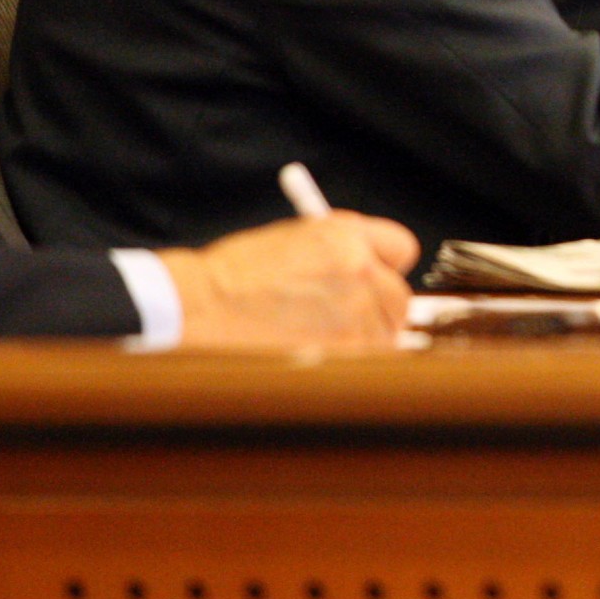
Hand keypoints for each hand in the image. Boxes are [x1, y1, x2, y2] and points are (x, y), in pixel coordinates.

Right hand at [157, 213, 419, 351]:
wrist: (197, 308)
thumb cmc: (233, 278)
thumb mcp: (292, 240)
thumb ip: (339, 250)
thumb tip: (371, 266)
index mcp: (345, 235)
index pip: (402, 247)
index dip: (388, 265)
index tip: (378, 278)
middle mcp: (358, 268)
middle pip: (400, 296)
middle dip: (379, 309)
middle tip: (348, 319)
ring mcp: (355, 311)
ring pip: (386, 333)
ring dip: (362, 339)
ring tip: (316, 337)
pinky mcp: (345, 349)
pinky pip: (367, 360)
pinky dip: (348, 362)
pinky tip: (312, 354)